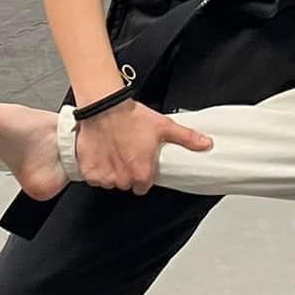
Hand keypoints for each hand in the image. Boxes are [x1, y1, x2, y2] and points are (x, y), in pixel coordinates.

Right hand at [73, 98, 213, 193]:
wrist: (104, 108)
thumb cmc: (131, 117)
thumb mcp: (164, 126)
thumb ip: (187, 138)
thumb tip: (206, 144)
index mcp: (142, 173)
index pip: (144, 186)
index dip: (143, 174)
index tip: (140, 162)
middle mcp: (123, 178)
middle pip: (126, 184)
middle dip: (127, 172)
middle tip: (127, 153)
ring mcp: (104, 176)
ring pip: (110, 181)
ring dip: (111, 171)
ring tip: (114, 151)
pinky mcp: (89, 172)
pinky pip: (94, 178)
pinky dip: (96, 169)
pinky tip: (102, 154)